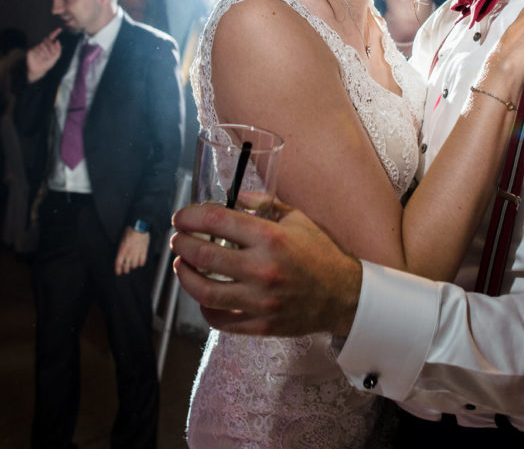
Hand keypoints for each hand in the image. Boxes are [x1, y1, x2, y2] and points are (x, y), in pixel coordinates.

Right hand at [26, 28, 62, 81]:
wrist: (38, 71)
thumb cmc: (46, 64)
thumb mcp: (55, 58)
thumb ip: (58, 50)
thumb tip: (57, 41)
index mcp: (48, 47)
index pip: (51, 38)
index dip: (55, 33)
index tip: (60, 29)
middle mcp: (42, 45)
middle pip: (48, 41)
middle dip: (51, 47)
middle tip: (51, 54)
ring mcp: (36, 47)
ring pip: (43, 45)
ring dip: (46, 52)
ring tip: (45, 58)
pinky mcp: (31, 50)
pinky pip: (37, 49)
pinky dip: (40, 54)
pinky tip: (40, 57)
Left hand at [115, 227, 149, 274]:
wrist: (139, 227)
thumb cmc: (129, 232)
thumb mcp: (121, 241)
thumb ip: (121, 250)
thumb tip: (121, 256)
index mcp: (122, 251)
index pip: (118, 263)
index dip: (118, 270)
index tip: (118, 273)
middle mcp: (128, 254)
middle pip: (126, 266)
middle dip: (126, 270)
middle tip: (126, 270)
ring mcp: (136, 253)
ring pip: (134, 265)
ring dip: (134, 266)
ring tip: (134, 264)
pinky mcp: (143, 252)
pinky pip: (142, 261)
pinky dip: (141, 263)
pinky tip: (140, 262)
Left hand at [171, 200, 361, 336]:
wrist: (345, 295)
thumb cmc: (320, 253)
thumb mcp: (297, 219)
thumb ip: (263, 205)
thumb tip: (233, 198)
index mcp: (271, 238)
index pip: (216, 220)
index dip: (190, 216)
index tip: (180, 218)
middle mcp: (263, 269)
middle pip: (203, 255)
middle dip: (182, 244)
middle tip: (178, 240)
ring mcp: (261, 301)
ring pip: (205, 292)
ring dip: (185, 276)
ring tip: (182, 265)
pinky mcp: (261, 325)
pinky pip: (220, 320)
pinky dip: (205, 308)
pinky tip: (204, 296)